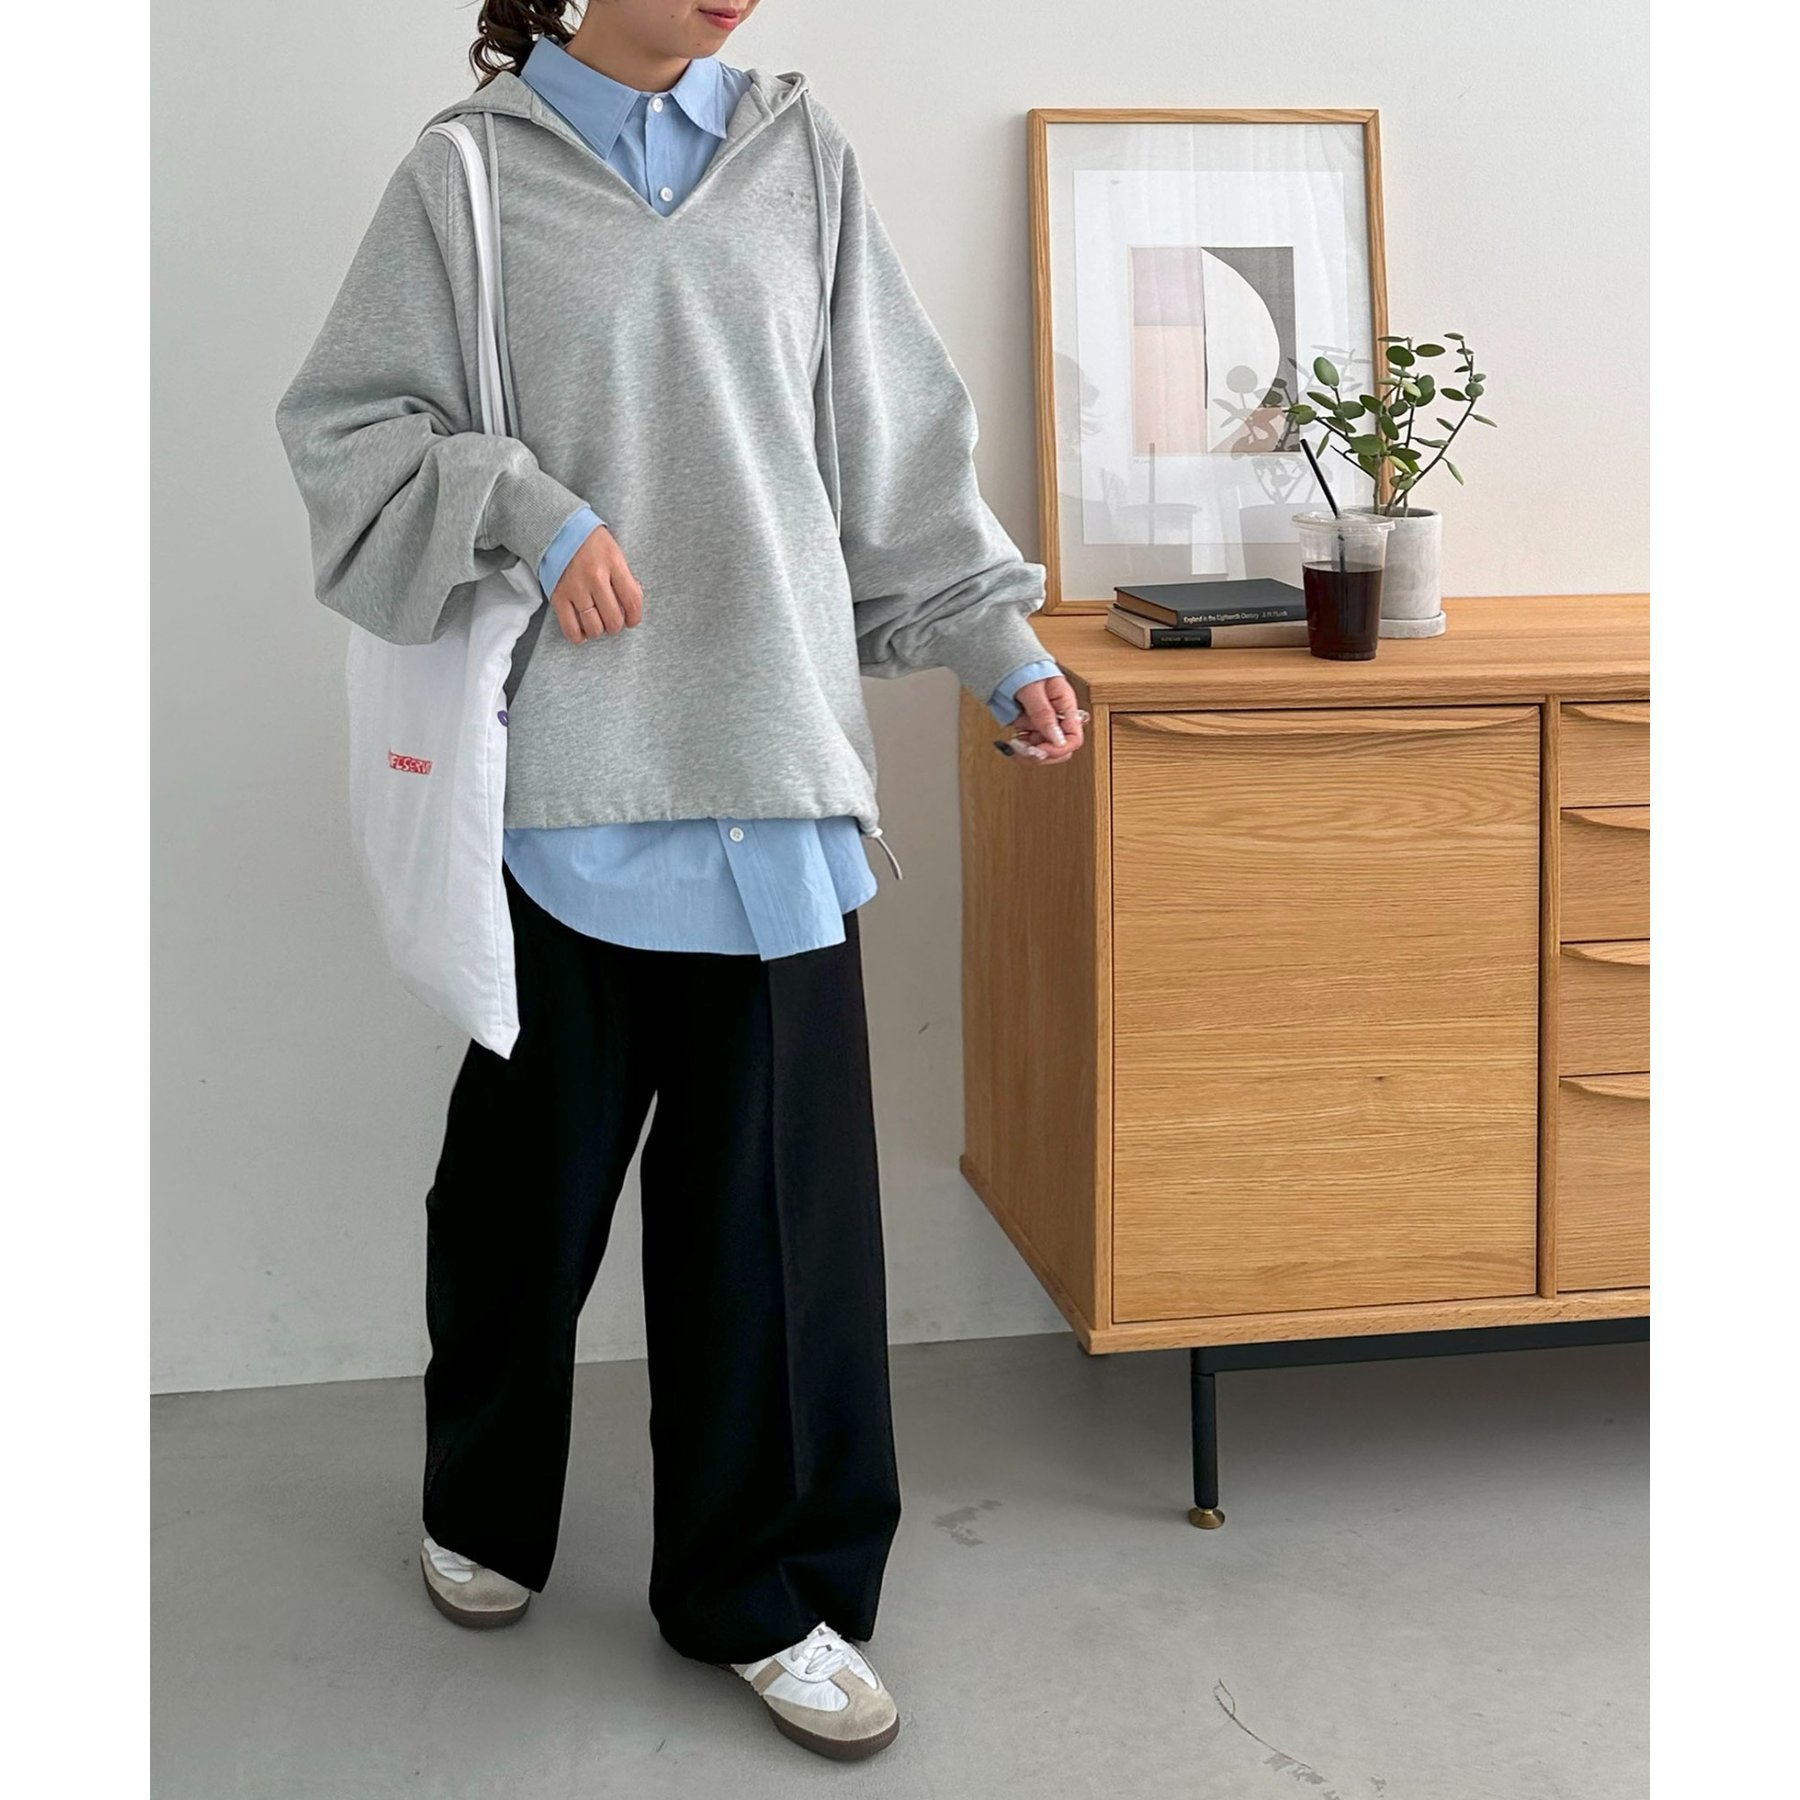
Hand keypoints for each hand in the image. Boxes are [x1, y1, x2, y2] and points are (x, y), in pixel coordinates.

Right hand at [549, 523, 643, 642]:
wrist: (557, 529)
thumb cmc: (590, 542)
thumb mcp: (614, 553)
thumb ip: (624, 578)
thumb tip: (631, 606)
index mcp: (613, 564)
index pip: (633, 601)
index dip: (635, 617)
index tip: (632, 620)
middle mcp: (595, 577)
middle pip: (613, 619)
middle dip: (616, 625)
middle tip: (612, 620)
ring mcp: (575, 588)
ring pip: (594, 627)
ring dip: (599, 630)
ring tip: (597, 623)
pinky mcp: (558, 596)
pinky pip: (570, 628)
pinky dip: (579, 636)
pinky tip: (582, 630)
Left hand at [1004, 675, 1085, 764]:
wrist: (1009, 663)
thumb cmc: (1024, 669)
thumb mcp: (1033, 690)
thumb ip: (1044, 714)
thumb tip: (1058, 740)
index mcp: (1066, 706)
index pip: (1074, 738)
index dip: (1058, 749)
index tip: (1040, 750)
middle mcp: (1058, 719)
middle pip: (1059, 750)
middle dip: (1040, 754)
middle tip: (1020, 748)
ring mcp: (1044, 725)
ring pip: (1043, 753)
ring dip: (1027, 753)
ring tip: (1013, 743)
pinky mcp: (1032, 729)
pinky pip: (1030, 747)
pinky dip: (1020, 749)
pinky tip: (1011, 742)